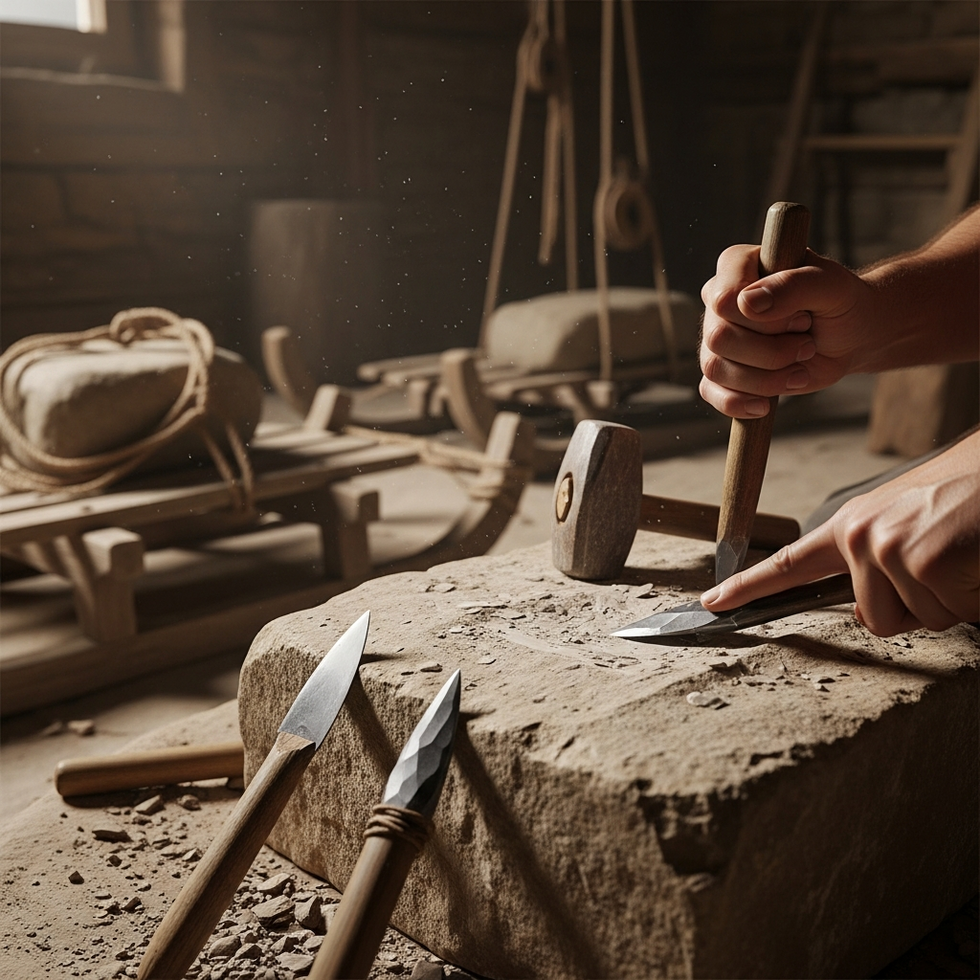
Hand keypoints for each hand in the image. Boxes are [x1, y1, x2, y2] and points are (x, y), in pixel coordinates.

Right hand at [698, 246, 876, 417]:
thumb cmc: (840, 302)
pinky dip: (738, 402)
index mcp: (737, 267)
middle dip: (771, 351)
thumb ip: (792, 286)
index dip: (765, 319)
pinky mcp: (724, 371)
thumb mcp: (830, 285)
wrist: (850, 336)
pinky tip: (765, 405)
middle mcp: (719, 301)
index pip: (724, 298)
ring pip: (715, 368)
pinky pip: (711, 391)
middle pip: (718, 337)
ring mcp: (717, 338)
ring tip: (800, 368)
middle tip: (807, 343)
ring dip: (765, 378)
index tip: (802, 317)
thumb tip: (747, 303)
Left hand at [700, 433, 979, 635]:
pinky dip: (976, 596)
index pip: (790, 563)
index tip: (712, 603)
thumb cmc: (969, 494)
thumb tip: (868, 614)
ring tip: (966, 554)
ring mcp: (889, 547)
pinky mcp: (926, 560)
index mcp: (852, 524)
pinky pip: (953, 612)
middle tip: (948, 563)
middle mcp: (860, 535)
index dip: (748, 588)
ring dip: (952, 599)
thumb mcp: (909, 523)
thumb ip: (877, 564)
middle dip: (920, 606)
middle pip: (876, 619)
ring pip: (919, 620)